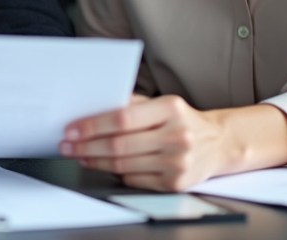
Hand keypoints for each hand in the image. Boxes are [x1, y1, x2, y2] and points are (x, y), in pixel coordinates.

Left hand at [60, 96, 286, 191]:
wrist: (218, 143)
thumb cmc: (182, 120)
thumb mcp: (162, 103)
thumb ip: (130, 104)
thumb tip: (91, 107)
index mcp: (170, 109)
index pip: (123, 119)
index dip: (93, 125)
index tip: (72, 128)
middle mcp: (176, 136)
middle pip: (120, 145)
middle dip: (86, 146)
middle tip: (67, 145)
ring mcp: (177, 163)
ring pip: (123, 165)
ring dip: (95, 161)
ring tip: (78, 155)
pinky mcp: (175, 184)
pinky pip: (135, 179)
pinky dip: (115, 173)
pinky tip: (103, 166)